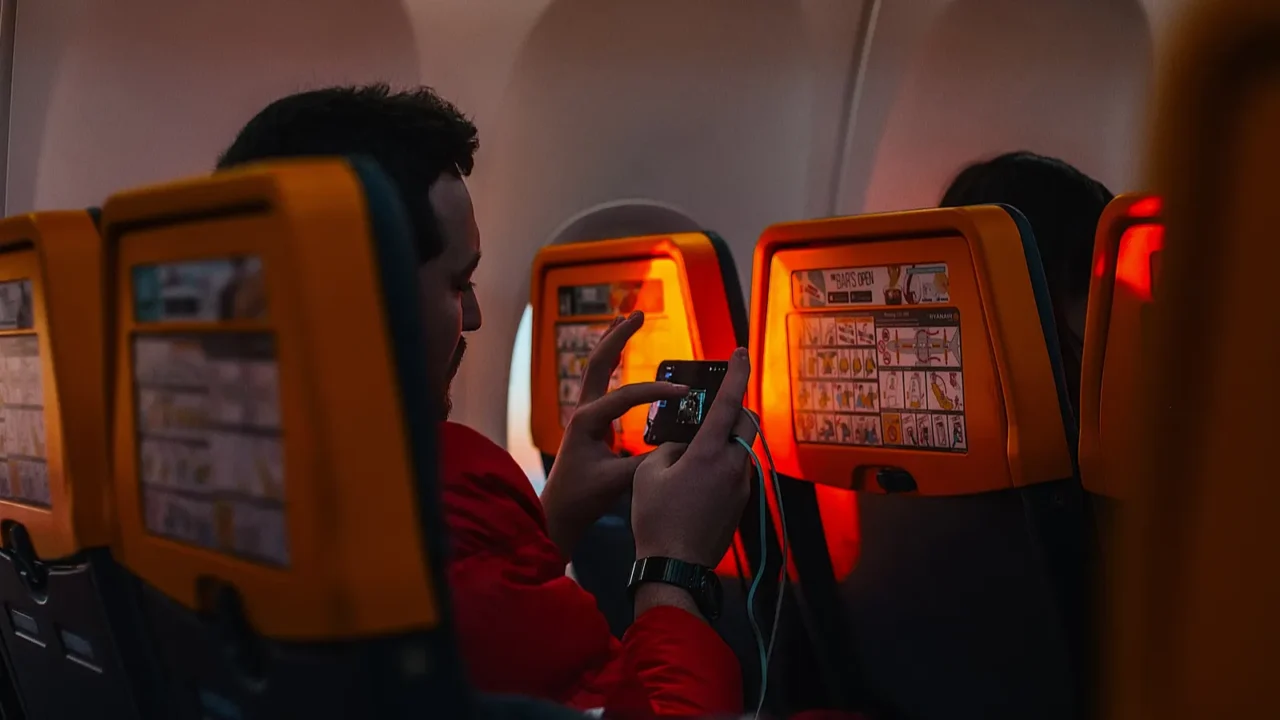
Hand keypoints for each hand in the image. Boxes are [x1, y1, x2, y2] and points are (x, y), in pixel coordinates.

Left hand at [542, 311, 689, 559]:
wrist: (559, 513)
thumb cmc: (583, 498)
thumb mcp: (618, 481)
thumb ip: (648, 463)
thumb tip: (679, 447)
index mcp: (587, 421)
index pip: (626, 395)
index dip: (655, 390)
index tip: (683, 389)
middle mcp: (582, 411)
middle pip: (599, 363)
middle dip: (618, 337)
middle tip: (638, 313)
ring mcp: (584, 414)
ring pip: (596, 369)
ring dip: (612, 344)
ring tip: (627, 320)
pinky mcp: (589, 422)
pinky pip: (602, 384)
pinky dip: (611, 364)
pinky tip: (619, 356)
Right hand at [631, 348, 756, 568]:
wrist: (674, 567)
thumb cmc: (656, 519)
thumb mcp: (649, 472)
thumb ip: (669, 448)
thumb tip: (684, 447)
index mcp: (710, 452)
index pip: (730, 401)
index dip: (737, 372)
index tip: (741, 351)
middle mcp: (733, 465)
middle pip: (744, 423)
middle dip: (732, 409)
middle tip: (710, 408)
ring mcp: (741, 486)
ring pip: (740, 448)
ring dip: (723, 441)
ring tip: (693, 452)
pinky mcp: (741, 503)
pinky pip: (735, 471)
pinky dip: (721, 463)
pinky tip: (696, 478)